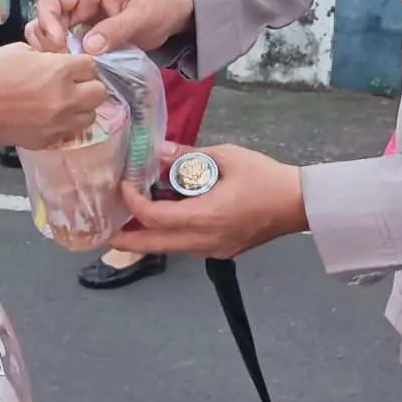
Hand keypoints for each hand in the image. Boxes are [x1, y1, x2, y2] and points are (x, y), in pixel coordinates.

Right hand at [0, 45, 108, 149]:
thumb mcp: (19, 51)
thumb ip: (46, 57)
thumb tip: (57, 62)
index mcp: (59, 71)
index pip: (91, 65)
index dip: (80, 63)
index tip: (70, 64)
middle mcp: (66, 99)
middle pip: (99, 93)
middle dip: (88, 85)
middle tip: (71, 82)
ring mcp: (58, 124)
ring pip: (89, 116)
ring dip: (80, 107)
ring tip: (62, 101)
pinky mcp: (46, 141)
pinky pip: (69, 132)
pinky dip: (65, 124)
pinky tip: (48, 116)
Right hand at [29, 0, 193, 56]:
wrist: (179, 10)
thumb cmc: (162, 4)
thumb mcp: (143, 15)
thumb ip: (117, 29)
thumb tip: (89, 48)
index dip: (47, 20)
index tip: (58, 44)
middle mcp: (80, 3)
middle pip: (46, 18)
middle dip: (48, 41)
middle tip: (61, 64)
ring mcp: (83, 21)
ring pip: (53, 34)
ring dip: (54, 52)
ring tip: (66, 71)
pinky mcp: (89, 37)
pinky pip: (68, 46)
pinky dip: (66, 59)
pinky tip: (74, 73)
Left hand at [114, 143, 307, 259]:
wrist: (298, 203)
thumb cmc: (265, 176)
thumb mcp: (226, 156)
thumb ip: (189, 155)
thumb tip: (158, 150)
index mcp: (204, 216)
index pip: (154, 217)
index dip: (133, 203)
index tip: (123, 185)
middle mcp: (204, 240)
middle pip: (155, 245)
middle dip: (126, 240)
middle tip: (104, 231)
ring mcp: (213, 250)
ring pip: (170, 249)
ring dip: (147, 239)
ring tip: (128, 225)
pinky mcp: (222, 251)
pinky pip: (186, 247)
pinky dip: (168, 237)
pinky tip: (163, 223)